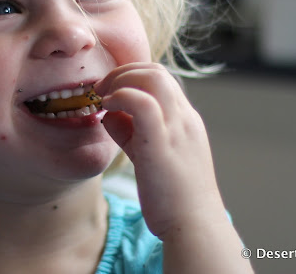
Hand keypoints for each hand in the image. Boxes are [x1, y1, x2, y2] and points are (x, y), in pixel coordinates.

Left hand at [95, 62, 225, 237]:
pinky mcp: (162, 141)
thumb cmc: (172, 195)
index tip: (110, 90)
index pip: (161, 78)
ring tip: (103, 96)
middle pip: (156, 71)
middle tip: (101, 89)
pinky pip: (142, 102)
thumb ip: (131, 132)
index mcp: (185, 120)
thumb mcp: (149, 154)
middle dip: (123, 72)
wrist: (194, 225)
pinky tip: (108, 107)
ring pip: (153, 77)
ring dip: (121, 79)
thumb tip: (109, 114)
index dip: (132, 76)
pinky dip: (122, 95)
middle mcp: (184, 118)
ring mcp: (176, 127)